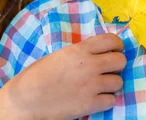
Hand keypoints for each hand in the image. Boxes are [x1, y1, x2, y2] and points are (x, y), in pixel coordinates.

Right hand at [0, 33, 126, 119]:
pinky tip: (96, 100)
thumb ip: (79, 54)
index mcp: (79, 50)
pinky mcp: (90, 104)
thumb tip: (96, 54)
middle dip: (117, 65)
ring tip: (100, 87)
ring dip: (111, 85)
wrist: (24, 101)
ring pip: (119, 82)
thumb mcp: (58, 56)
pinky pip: (112, 101)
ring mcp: (91, 85)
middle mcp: (90, 65)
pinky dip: (106, 101)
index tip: (115, 50)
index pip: (111, 40)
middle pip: (120, 60)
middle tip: (108, 70)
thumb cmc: (36, 76)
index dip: (117, 45)